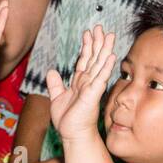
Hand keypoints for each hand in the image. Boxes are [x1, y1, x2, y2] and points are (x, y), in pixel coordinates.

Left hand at [48, 25, 115, 141]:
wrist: (72, 135)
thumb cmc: (67, 120)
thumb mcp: (56, 98)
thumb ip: (55, 84)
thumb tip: (51, 71)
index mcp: (79, 82)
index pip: (84, 60)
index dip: (86, 46)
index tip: (87, 33)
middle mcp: (87, 82)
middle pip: (94, 58)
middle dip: (97, 42)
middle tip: (99, 27)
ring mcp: (92, 87)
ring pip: (99, 64)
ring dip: (104, 49)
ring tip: (109, 35)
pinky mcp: (93, 94)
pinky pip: (100, 78)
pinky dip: (106, 67)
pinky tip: (111, 56)